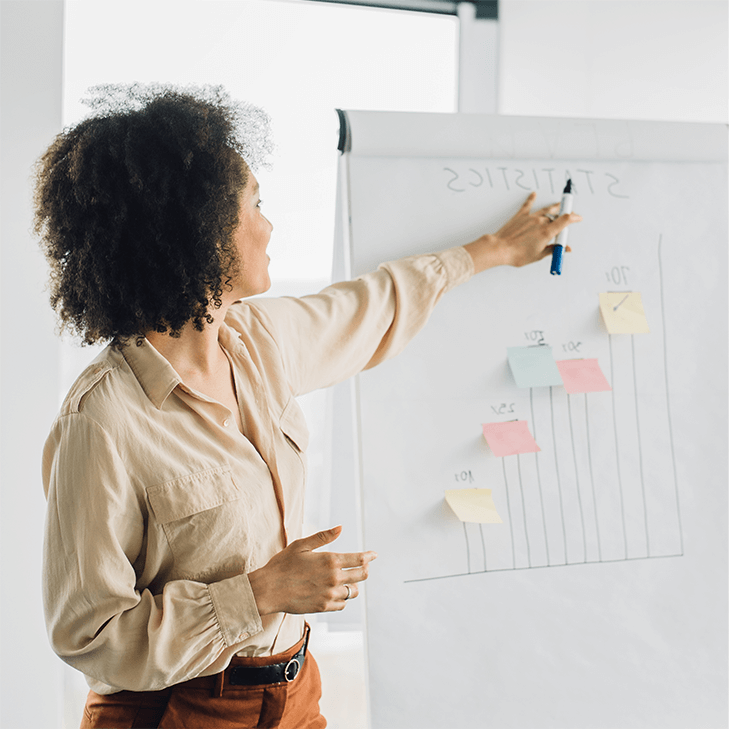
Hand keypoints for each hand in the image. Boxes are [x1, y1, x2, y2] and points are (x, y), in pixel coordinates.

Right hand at [247, 526, 376, 614]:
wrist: (268, 590)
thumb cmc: (282, 565)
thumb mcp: (302, 545)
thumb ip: (324, 537)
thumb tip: (341, 528)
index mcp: (330, 561)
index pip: (359, 559)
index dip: (369, 556)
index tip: (374, 555)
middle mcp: (334, 579)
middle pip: (361, 576)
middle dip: (365, 570)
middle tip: (364, 566)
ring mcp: (329, 595)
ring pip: (352, 592)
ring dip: (353, 585)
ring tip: (349, 581)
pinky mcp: (323, 607)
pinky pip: (342, 605)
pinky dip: (342, 599)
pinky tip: (336, 593)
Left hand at [464, 192, 581, 272]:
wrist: (500, 249)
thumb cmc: (517, 254)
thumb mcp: (539, 255)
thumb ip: (553, 249)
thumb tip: (566, 249)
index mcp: (547, 232)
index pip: (566, 220)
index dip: (574, 218)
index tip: (579, 218)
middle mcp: (540, 222)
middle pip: (556, 216)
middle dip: (564, 217)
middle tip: (569, 217)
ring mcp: (530, 217)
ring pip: (545, 210)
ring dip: (553, 208)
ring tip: (559, 206)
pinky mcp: (520, 216)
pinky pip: (528, 205)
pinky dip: (531, 199)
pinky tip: (533, 194)